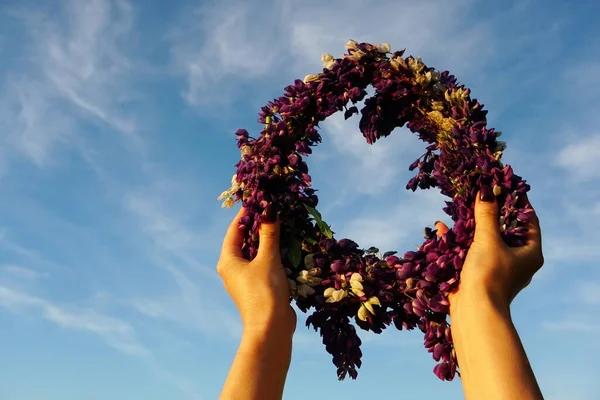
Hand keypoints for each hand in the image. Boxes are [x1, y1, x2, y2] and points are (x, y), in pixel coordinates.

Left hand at [217, 207, 295, 336]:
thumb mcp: (268, 259)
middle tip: (274, 209)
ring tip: (283, 223)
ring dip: (268, 239)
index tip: (259, 198)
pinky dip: (272, 253)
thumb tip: (269, 209)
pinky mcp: (258, 285)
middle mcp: (233, 268)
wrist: (270, 328)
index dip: (246, 213)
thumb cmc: (265, 292)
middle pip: (244, 239)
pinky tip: (286, 245)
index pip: (234, 229)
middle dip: (259, 225)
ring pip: (255, 251)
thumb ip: (269, 234)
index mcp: (228, 260)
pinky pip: (263, 262)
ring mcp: (245, 278)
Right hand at [436, 188, 543, 312]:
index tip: (504, 184)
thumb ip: (487, 214)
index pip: (528, 220)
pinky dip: (458, 241)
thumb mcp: (488, 240)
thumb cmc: (488, 275)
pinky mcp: (479, 275)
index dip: (517, 201)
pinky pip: (470, 252)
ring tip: (460, 207)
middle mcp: (517, 261)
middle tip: (480, 193)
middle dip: (490, 212)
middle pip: (506, 229)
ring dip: (471, 226)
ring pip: (486, 240)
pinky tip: (442, 229)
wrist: (474, 313)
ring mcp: (497, 269)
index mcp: (530, 253)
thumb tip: (486, 190)